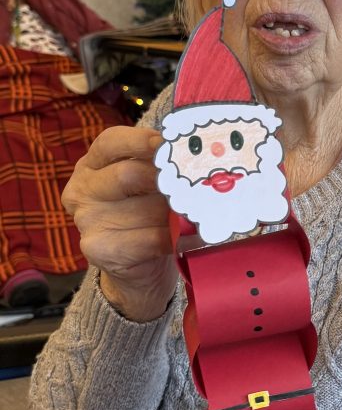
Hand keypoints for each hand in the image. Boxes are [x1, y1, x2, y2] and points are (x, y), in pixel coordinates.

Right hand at [62, 125, 176, 321]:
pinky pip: (148, 238)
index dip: (140, 141)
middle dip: (165, 180)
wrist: (139, 268)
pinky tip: (185, 237)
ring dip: (174, 214)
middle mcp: (82, 190)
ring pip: (143, 209)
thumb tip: (191, 155)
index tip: (167, 144)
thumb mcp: (149, 184)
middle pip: (128, 174)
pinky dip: (173, 238)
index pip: (110, 142)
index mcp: (91, 165)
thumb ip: (159, 167)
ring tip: (192, 215)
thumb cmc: (148, 215)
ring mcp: (86, 221)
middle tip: (192, 186)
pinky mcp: (99, 250)